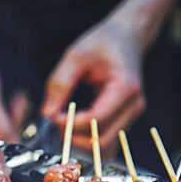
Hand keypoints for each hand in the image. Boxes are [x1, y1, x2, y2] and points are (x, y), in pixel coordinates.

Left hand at [41, 17, 145, 156]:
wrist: (127, 36)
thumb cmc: (103, 41)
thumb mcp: (75, 56)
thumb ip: (59, 84)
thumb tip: (47, 114)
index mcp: (125, 88)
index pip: (95, 119)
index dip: (70, 123)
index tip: (52, 115)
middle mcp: (133, 106)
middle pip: (101, 140)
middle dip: (74, 136)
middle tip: (56, 121)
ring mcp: (131, 115)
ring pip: (104, 145)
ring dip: (79, 140)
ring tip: (64, 122)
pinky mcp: (125, 119)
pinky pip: (105, 140)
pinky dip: (87, 138)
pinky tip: (74, 125)